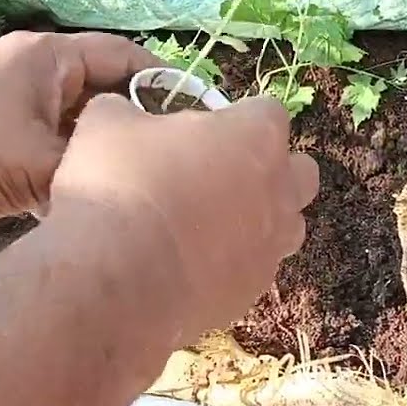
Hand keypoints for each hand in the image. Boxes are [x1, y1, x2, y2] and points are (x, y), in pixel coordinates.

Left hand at [0, 31, 159, 243]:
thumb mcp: (36, 161)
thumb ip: (93, 170)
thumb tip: (136, 188)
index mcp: (50, 59)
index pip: (125, 57)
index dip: (165, 84)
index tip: (199, 124)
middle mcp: (36, 78)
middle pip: (105, 98)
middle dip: (139, 131)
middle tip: (180, 171)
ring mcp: (13, 114)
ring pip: (78, 134)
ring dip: (103, 161)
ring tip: (149, 195)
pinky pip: (51, 160)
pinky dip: (73, 180)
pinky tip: (98, 211)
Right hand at [44, 93, 318, 336]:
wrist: (116, 280)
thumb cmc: (119, 184)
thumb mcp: (107, 123)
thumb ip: (131, 112)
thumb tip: (126, 114)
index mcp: (256, 136)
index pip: (269, 112)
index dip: (237, 118)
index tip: (204, 129)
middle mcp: (279, 190)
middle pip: (299, 172)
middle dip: (269, 169)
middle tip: (218, 175)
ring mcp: (271, 247)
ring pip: (286, 227)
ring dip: (258, 220)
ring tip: (207, 226)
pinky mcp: (252, 293)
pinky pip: (253, 270)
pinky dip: (231, 266)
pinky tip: (189, 268)